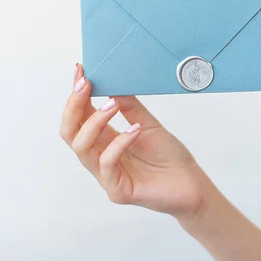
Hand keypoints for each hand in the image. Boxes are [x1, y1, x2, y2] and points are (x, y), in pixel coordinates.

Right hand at [59, 64, 209, 217]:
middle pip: (69, 132)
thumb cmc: (169, 156)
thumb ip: (129, 106)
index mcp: (104, 140)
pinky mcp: (116, 190)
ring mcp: (105, 175)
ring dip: (95, 121)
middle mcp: (99, 156)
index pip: (80, 116)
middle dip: (74, 106)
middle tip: (86, 84)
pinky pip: (107, 164)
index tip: (80, 70)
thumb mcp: (147, 123)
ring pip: (81, 147)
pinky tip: (135, 130)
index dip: (76, 94)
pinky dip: (119, 143)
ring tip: (113, 105)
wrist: (191, 184)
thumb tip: (112, 81)